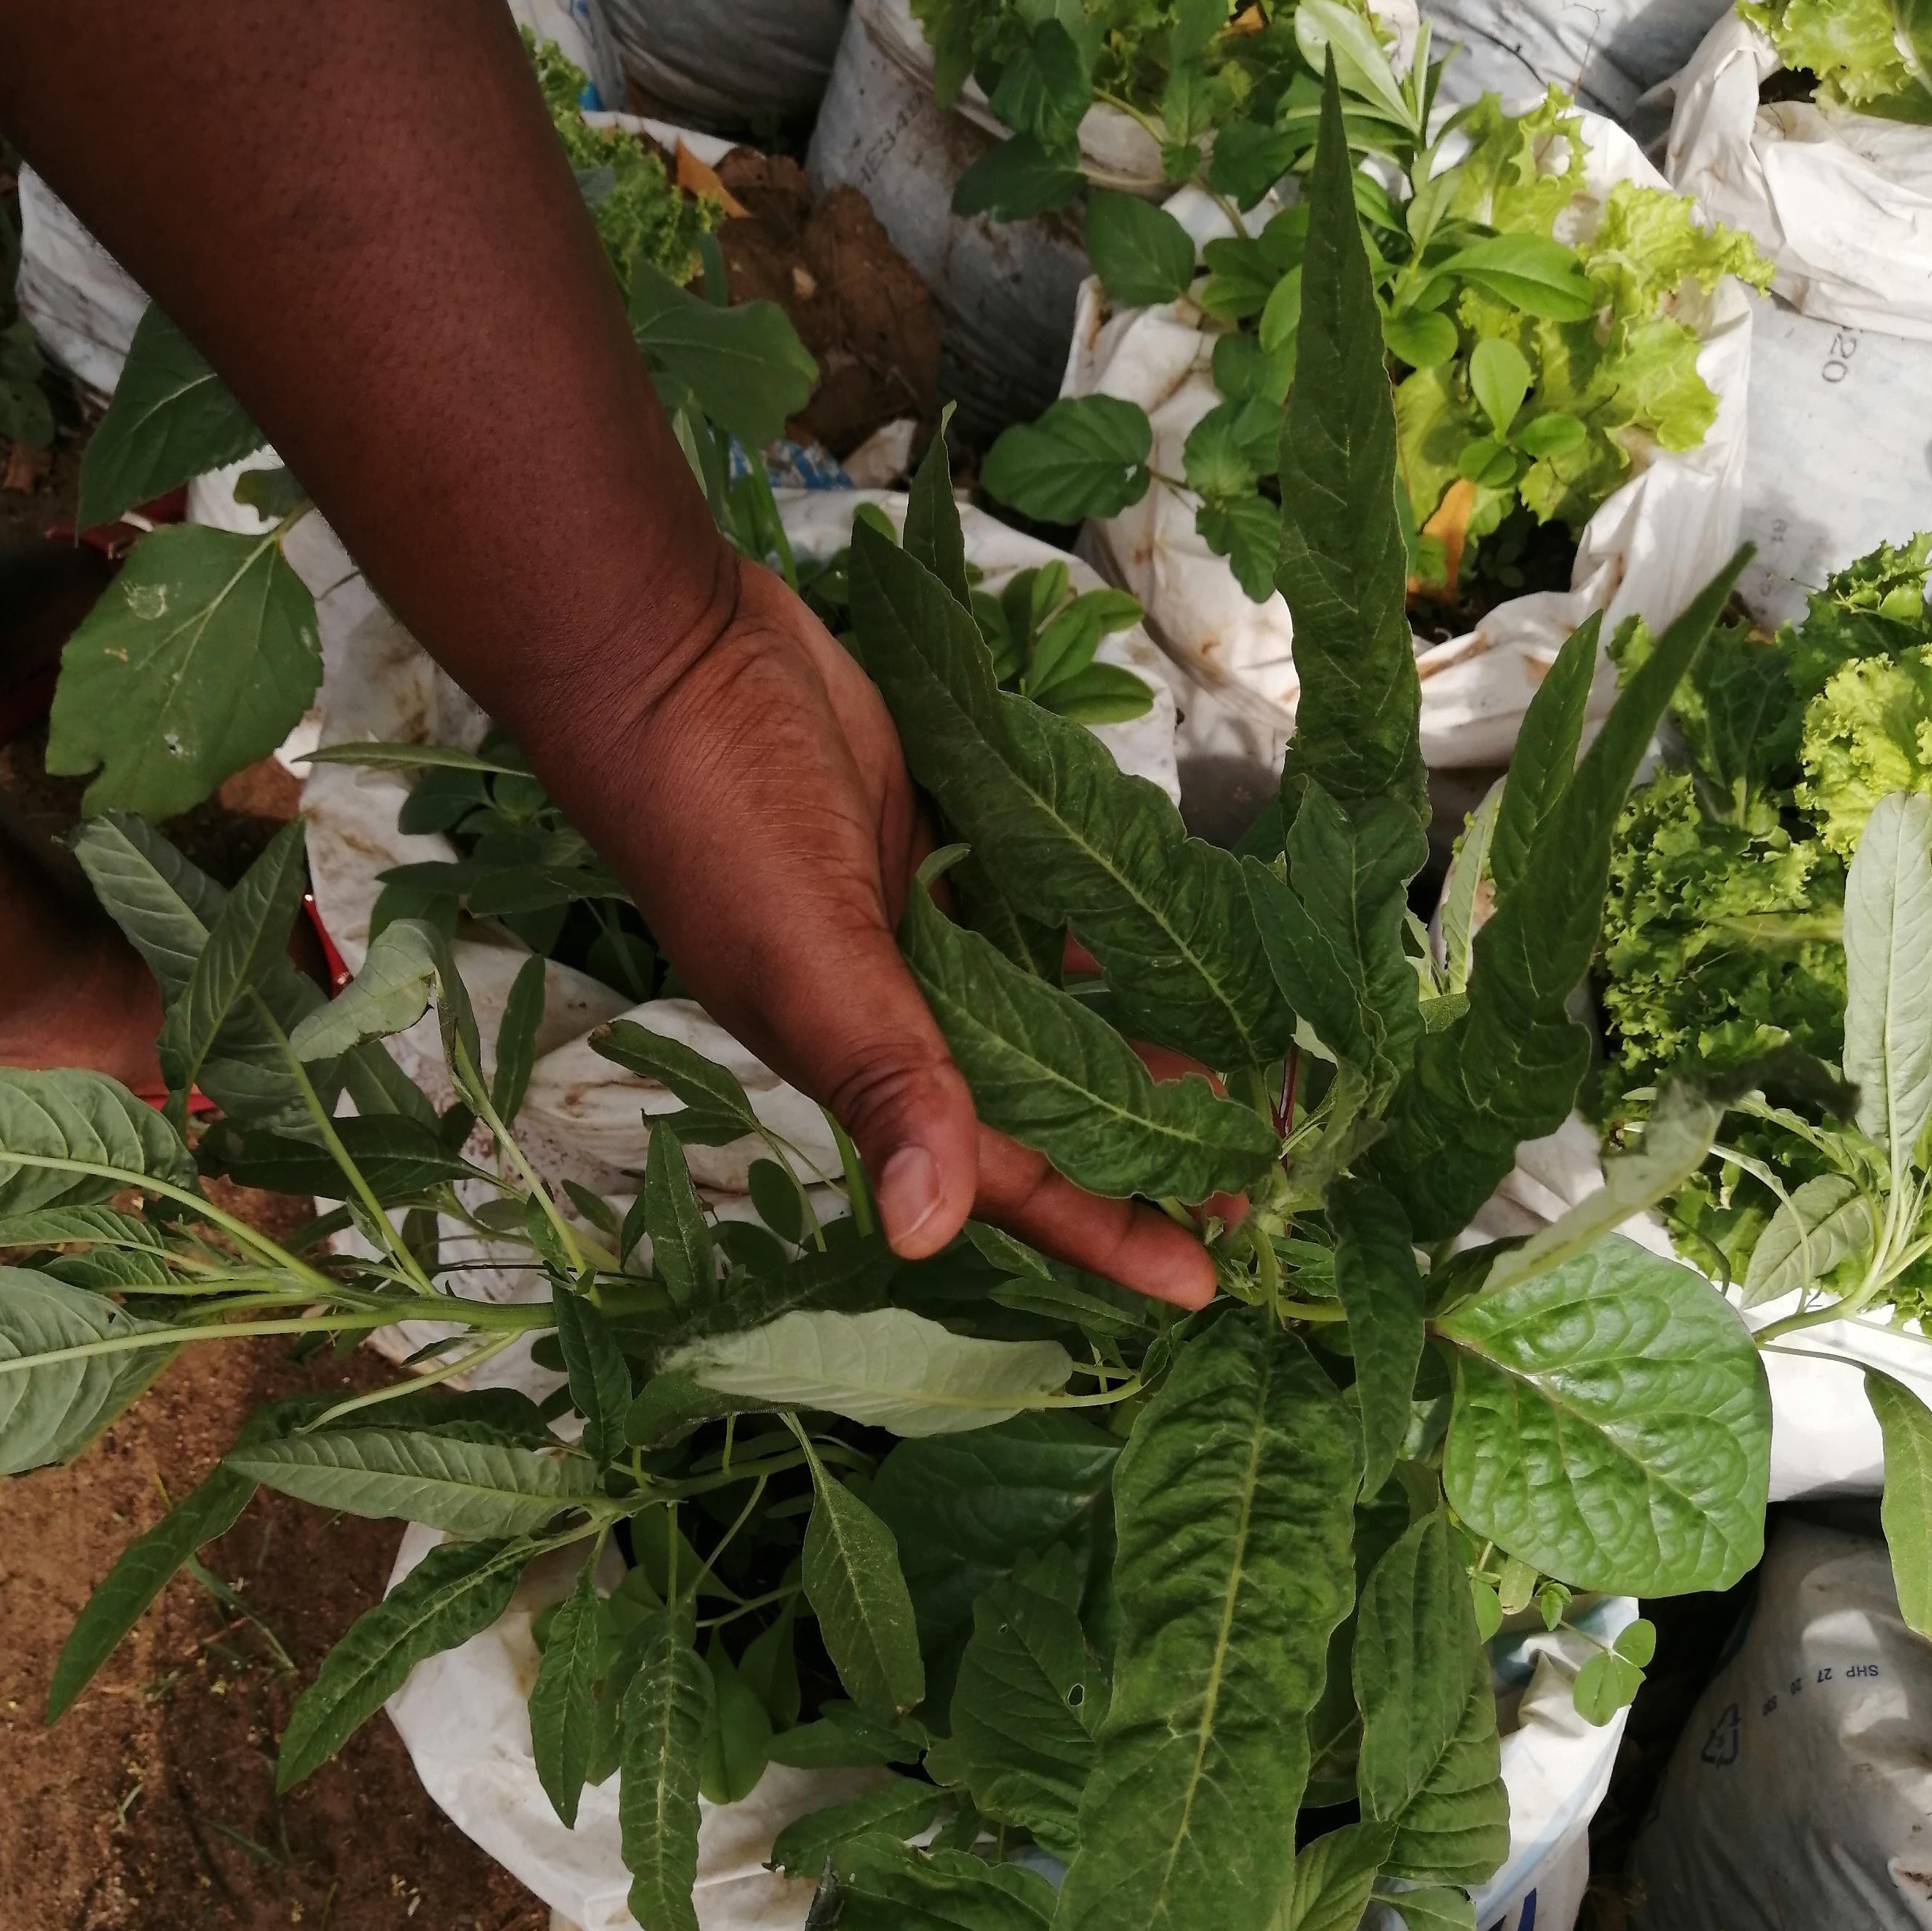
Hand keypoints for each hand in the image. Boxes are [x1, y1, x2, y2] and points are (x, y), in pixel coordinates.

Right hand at [522, 553, 1215, 1307]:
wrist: (668, 652)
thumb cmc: (722, 808)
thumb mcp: (806, 952)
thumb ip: (876, 1075)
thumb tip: (923, 1232)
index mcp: (866, 1058)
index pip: (1005, 1176)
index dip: (1102, 1229)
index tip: (1205, 1278)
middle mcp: (903, 1009)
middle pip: (1045, 1102)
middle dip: (1146, 1140)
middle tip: (1263, 1164)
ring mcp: (924, 925)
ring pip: (1055, 1006)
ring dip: (1140, 1035)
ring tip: (1251, 1060)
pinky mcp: (944, 842)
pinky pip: (1045, 907)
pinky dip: (1104, 924)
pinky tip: (1184, 930)